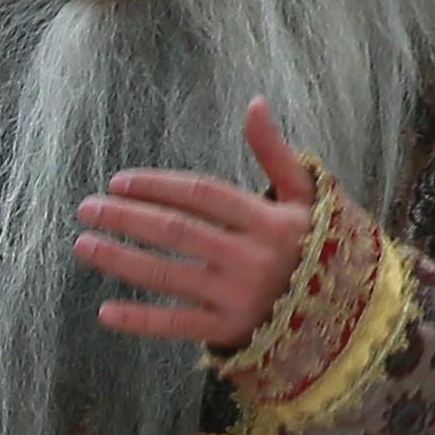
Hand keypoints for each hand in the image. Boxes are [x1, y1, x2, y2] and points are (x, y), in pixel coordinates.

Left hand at [75, 96, 315, 350]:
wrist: (351, 311)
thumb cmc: (316, 244)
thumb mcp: (304, 197)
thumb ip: (275, 153)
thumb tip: (255, 103)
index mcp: (269, 219)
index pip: (202, 195)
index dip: (158, 185)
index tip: (118, 181)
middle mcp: (252, 256)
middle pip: (177, 231)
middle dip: (127, 217)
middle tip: (86, 208)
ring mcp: (239, 296)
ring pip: (168, 275)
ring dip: (120, 259)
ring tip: (83, 245)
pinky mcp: (230, 331)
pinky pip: (177, 325)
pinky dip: (140, 320)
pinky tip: (104, 310)